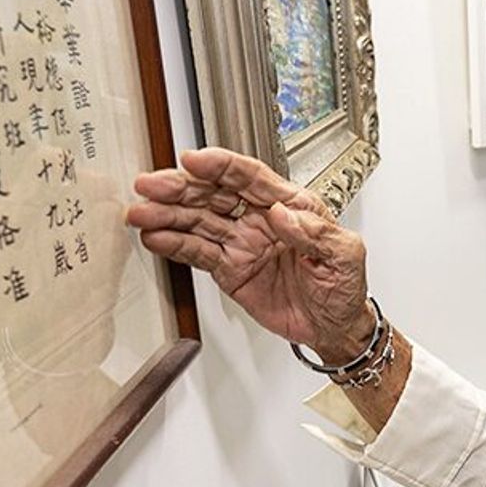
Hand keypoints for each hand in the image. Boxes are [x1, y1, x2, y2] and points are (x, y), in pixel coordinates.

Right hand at [127, 148, 372, 359]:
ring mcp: (242, 243)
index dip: (220, 166)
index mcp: (290, 205)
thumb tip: (282, 213)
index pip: (249, 177)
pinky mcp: (229, 269)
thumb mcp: (345, 254)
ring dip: (168, 215)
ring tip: (141, 213)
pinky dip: (175, 245)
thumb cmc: (344, 286)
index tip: (193, 160)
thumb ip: (314, 232)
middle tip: (151, 185)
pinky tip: (155, 238)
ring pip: (199, 221)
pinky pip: (198, 253)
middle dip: (181, 188)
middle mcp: (260, 218)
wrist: (335, 326)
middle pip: (214, 194)